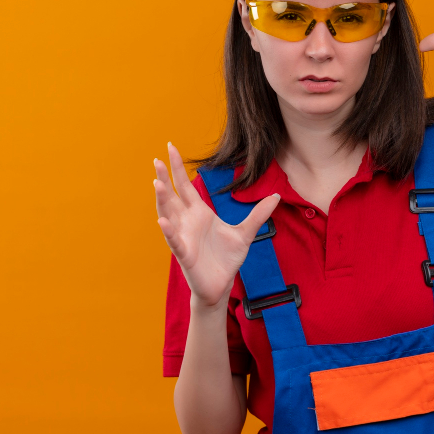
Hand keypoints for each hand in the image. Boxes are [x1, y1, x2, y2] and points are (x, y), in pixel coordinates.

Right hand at [154, 143, 280, 309]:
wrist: (221, 285)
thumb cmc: (227, 259)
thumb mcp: (246, 233)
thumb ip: (258, 214)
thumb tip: (276, 196)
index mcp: (199, 213)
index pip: (185, 185)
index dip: (178, 167)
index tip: (170, 147)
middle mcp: (187, 221)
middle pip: (173, 195)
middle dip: (164, 177)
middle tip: (157, 159)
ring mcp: (183, 237)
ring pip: (168, 214)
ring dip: (162, 199)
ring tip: (157, 183)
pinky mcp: (184, 254)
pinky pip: (174, 241)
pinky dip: (169, 231)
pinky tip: (163, 220)